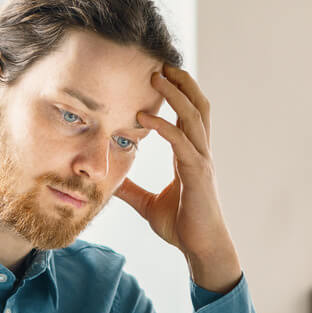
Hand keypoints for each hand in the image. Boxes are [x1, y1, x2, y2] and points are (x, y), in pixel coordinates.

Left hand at [115, 65, 242, 293]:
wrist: (201, 250)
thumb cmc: (182, 227)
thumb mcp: (149, 204)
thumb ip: (132, 190)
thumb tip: (110, 184)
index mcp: (191, 156)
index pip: (189, 115)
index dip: (179, 92)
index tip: (160, 74)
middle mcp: (200, 153)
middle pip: (198, 105)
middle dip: (182, 82)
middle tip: (161, 62)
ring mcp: (201, 161)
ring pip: (193, 116)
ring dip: (175, 93)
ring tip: (157, 75)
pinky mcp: (197, 174)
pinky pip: (181, 142)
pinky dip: (164, 126)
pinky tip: (143, 118)